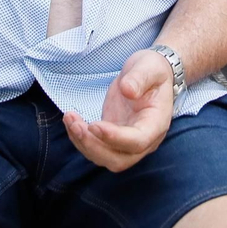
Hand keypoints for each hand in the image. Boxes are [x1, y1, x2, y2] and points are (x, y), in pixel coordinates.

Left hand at [63, 49, 175, 171]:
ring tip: (69, 118)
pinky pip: (96, 148)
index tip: (94, 124)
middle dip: (94, 147)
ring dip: (83, 143)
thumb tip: (127, 90)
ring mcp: (127, 142)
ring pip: (104, 158)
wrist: (148, 74)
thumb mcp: (149, 67)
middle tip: (76, 125)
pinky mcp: (113, 138)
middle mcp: (145, 140)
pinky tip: (71, 121)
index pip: (138, 142)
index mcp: (157, 123)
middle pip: (119, 160)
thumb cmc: (152, 70)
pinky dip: (80, 139)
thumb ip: (140, 77)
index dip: (115, 138)